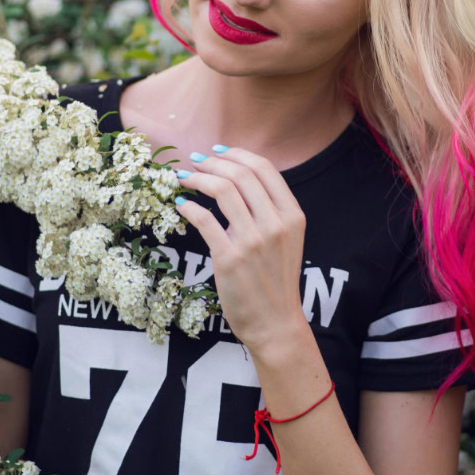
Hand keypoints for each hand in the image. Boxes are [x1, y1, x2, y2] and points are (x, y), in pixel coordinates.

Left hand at [173, 146, 308, 354]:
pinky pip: (205, 220)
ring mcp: (254, 241)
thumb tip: (236, 181)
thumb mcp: (287, 240)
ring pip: (223, 191)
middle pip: (241, 175)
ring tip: (184, 178)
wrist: (276, 323)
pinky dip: (189, 206)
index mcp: (293, 215)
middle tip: (195, 162)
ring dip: (198, 178)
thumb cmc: (276, 281)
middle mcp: (276, 224)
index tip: (218, 152)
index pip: (264, 169)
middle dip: (213, 162)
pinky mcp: (230, 258)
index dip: (237, 154)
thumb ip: (269, 211)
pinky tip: (181, 204)